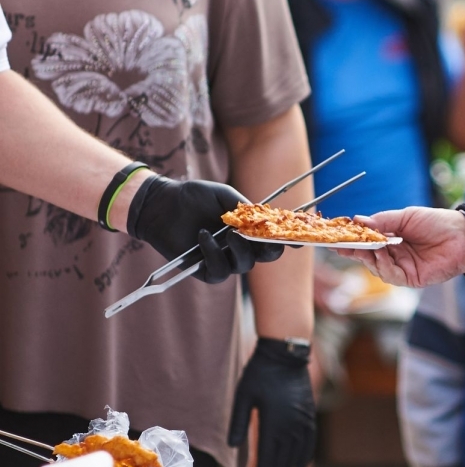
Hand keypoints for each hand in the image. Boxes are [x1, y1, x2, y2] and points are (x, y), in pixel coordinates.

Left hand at [127, 175, 282, 283]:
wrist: (163, 204)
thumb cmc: (193, 196)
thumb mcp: (223, 196)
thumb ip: (244, 208)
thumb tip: (264, 218)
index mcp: (248, 229)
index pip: (273, 238)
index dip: (287, 240)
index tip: (299, 240)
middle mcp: (240, 247)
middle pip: (265, 256)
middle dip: (269, 249)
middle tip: (264, 238)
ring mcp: (224, 260)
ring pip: (244, 265)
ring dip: (240, 250)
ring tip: (229, 233)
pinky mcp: (205, 270)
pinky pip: (218, 270)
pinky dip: (213, 253)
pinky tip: (203, 236)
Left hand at [228, 338, 315, 466]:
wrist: (285, 355)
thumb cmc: (260, 373)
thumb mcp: (243, 396)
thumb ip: (240, 422)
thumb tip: (234, 445)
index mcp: (272, 424)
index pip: (268, 460)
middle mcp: (290, 427)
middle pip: (283, 462)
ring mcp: (302, 422)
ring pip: (296, 455)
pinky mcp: (309, 415)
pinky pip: (309, 442)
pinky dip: (304, 457)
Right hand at [337, 207, 464, 287]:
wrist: (461, 235)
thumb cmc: (436, 223)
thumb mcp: (405, 217)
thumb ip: (382, 221)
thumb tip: (358, 220)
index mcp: (391, 239)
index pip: (366, 242)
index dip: (351, 241)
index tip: (336, 238)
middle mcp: (394, 255)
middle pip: (367, 257)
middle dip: (354, 251)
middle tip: (343, 245)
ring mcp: (401, 268)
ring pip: (376, 267)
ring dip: (369, 257)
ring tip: (368, 245)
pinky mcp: (411, 278)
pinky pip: (390, 275)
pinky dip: (384, 265)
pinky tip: (383, 254)